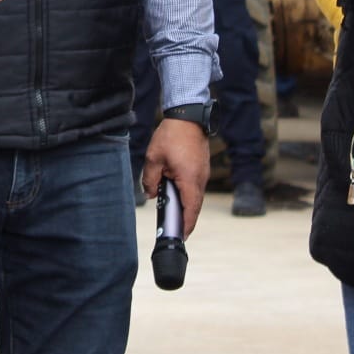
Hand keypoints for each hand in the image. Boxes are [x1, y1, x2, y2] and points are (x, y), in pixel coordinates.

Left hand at [141, 117, 209, 237]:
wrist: (188, 117)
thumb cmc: (172, 136)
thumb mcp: (154, 158)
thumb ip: (150, 179)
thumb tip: (149, 194)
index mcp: (189, 180)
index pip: (190, 210)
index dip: (186, 225)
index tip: (181, 236)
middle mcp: (200, 180)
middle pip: (194, 206)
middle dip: (184, 218)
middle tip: (172, 227)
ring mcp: (203, 174)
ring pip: (195, 197)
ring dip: (185, 205)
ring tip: (171, 211)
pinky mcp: (202, 168)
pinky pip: (195, 187)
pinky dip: (187, 194)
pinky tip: (175, 193)